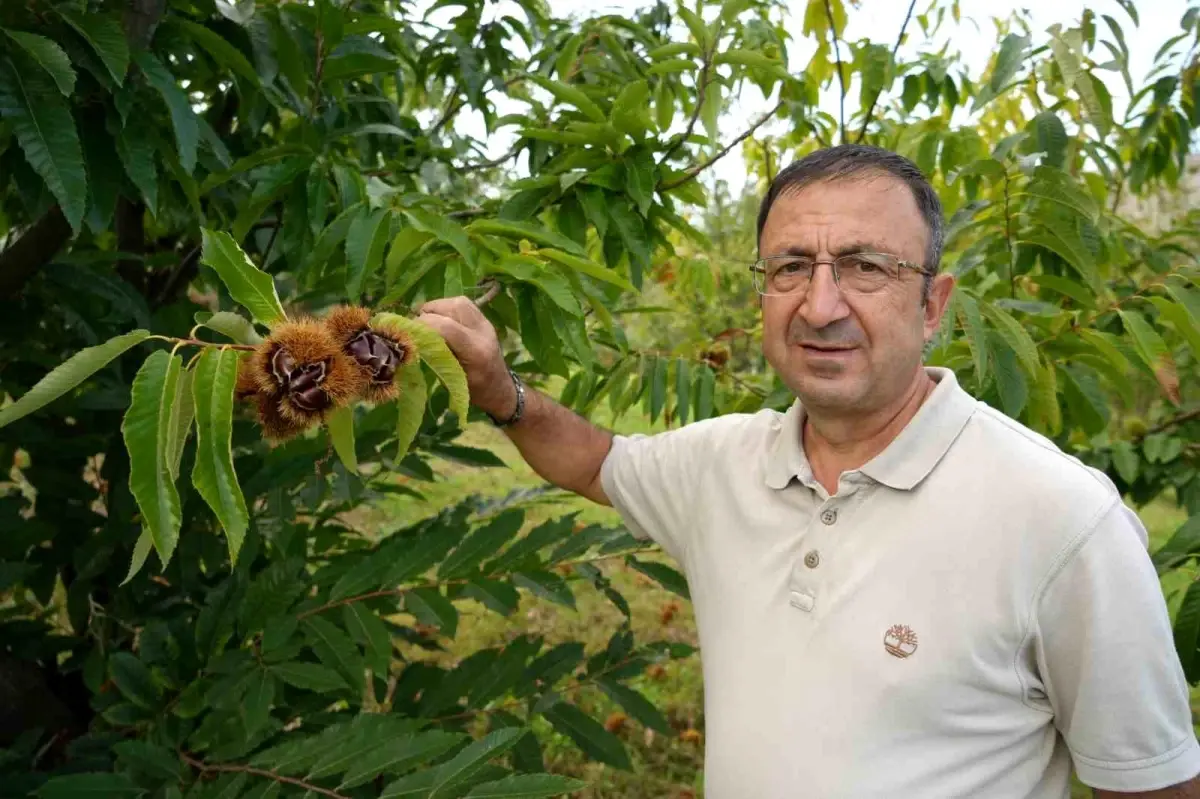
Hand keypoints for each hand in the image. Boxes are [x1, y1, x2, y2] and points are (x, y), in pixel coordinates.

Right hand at [416, 297, 515, 419]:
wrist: (500, 389)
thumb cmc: (475, 391)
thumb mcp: (451, 381)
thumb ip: (435, 358)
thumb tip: (412, 340)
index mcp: (476, 351)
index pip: (446, 326)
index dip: (424, 325)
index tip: (410, 333)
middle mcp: (483, 332)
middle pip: (454, 307)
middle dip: (430, 313)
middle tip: (418, 327)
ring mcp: (486, 324)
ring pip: (459, 302)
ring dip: (438, 307)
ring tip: (427, 321)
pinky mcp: (485, 320)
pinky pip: (464, 304)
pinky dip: (447, 307)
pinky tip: (439, 318)